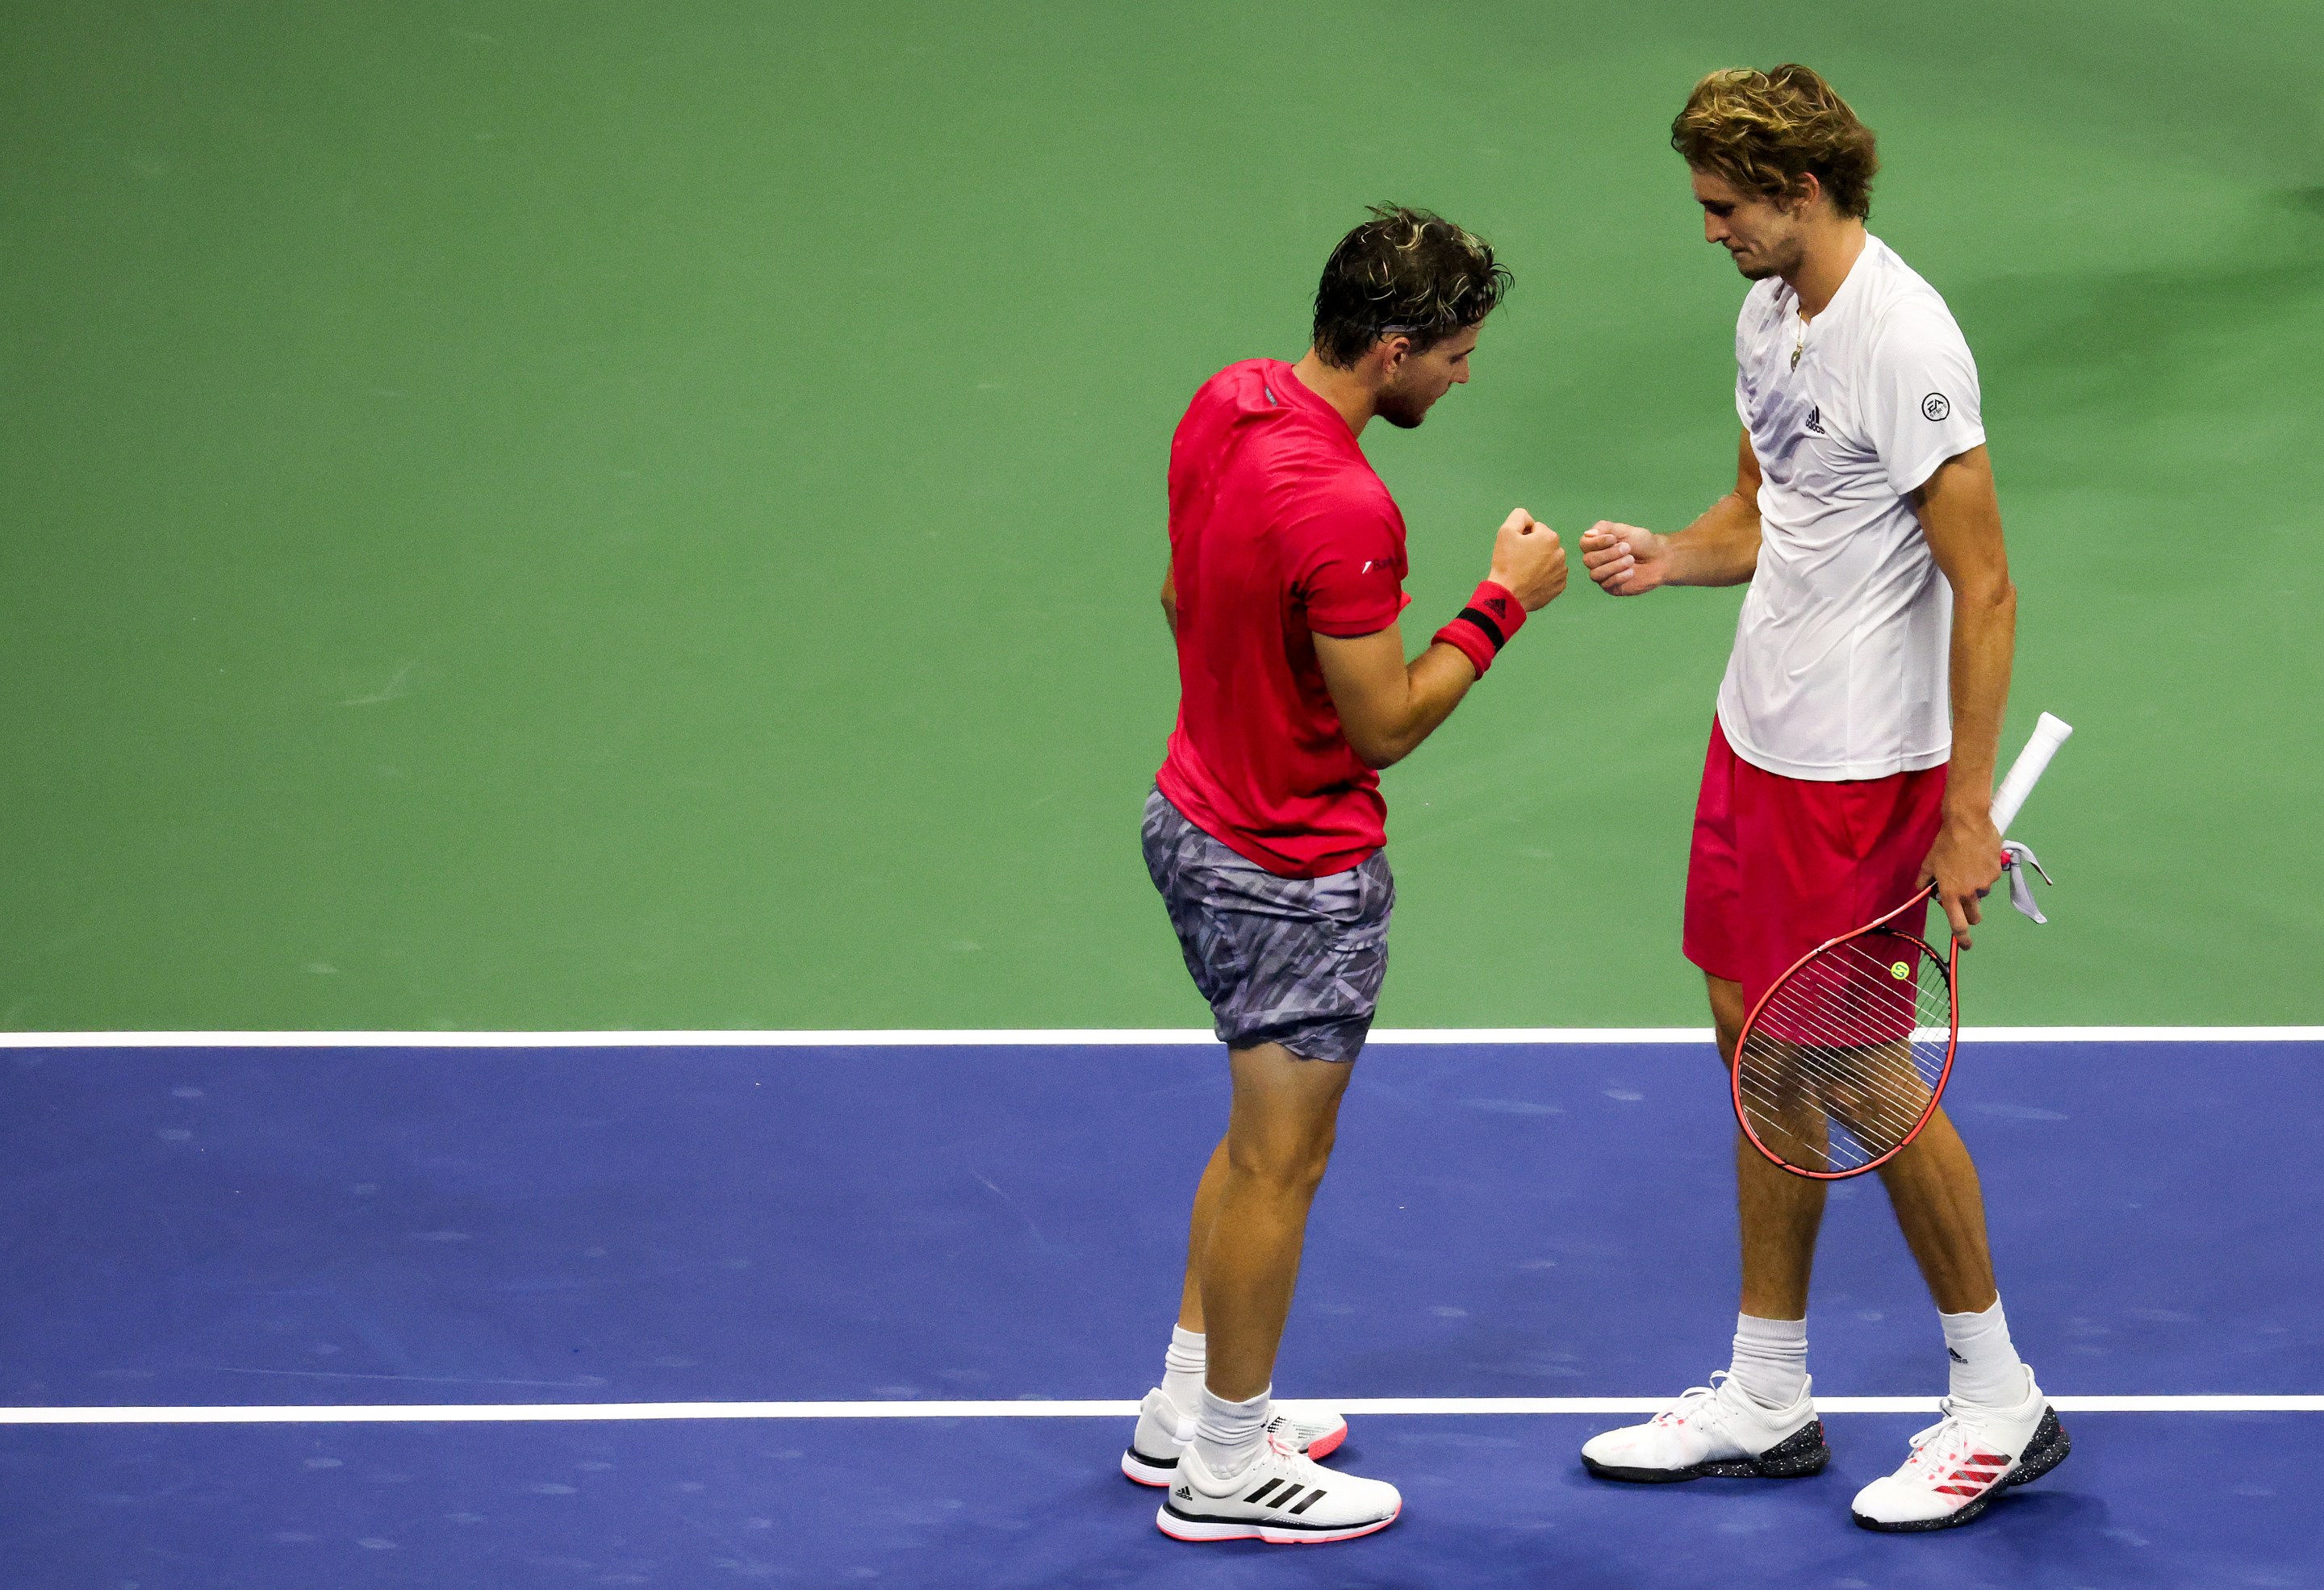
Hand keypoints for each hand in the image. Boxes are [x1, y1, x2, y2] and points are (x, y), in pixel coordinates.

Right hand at [1488, 508, 1566, 611]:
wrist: (1508, 595)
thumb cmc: (1506, 563)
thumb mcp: (1506, 531)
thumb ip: (1519, 516)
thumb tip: (1528, 518)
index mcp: (1550, 537)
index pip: (1536, 529)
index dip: (1523, 536)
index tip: (1515, 549)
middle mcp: (1561, 552)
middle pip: (1544, 544)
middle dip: (1533, 548)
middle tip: (1519, 561)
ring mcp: (1562, 571)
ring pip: (1549, 559)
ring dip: (1539, 562)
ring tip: (1524, 572)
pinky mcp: (1560, 585)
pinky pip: (1552, 575)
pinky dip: (1543, 576)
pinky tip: (1531, 581)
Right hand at [1579, 520, 1671, 595]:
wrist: (1660, 559)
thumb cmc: (1642, 542)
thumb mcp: (1624, 530)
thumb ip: (1605, 528)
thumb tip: (1587, 534)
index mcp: (1596, 545)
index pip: (1584, 544)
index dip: (1597, 542)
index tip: (1614, 538)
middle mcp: (1596, 561)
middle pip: (1588, 560)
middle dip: (1609, 554)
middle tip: (1628, 548)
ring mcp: (1602, 575)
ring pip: (1595, 574)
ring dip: (1614, 566)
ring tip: (1631, 560)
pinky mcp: (1611, 588)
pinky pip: (1607, 584)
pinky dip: (1620, 576)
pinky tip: (1632, 572)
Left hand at [1919, 807, 2003, 947]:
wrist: (1967, 824)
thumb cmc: (1944, 843)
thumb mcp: (1928, 862)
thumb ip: (1924, 880)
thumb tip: (1921, 889)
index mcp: (1951, 893)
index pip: (1957, 923)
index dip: (1962, 937)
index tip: (1966, 945)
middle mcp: (1970, 892)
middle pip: (1974, 915)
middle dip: (1971, 914)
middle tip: (1966, 903)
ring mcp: (1985, 882)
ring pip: (1982, 893)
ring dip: (1976, 888)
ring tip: (1968, 867)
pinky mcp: (1997, 872)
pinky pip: (1990, 878)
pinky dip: (1985, 872)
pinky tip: (1978, 858)